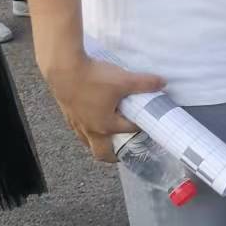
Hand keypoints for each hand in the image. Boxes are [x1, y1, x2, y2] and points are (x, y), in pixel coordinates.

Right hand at [42, 51, 165, 161]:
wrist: (63, 69)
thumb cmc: (93, 78)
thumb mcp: (124, 80)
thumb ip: (145, 83)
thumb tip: (163, 82)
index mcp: (106, 125)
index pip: (129, 130)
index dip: (140, 125)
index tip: (147, 121)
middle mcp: (90, 130)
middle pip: (101, 153)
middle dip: (113, 156)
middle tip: (124, 152)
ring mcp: (76, 124)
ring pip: (87, 142)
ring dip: (99, 142)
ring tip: (109, 136)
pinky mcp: (67, 115)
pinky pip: (78, 130)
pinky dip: (87, 130)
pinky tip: (91, 118)